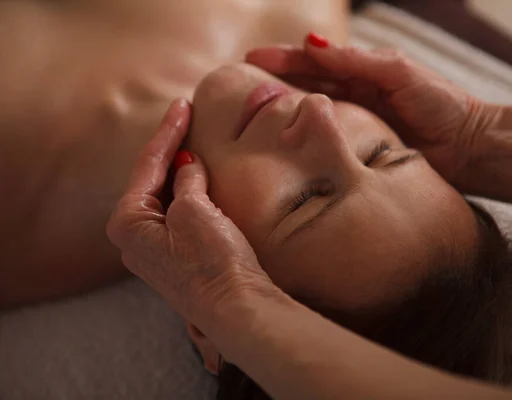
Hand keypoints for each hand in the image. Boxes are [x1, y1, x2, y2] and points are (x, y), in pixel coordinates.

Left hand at [107, 99, 276, 331]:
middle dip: (170, 148)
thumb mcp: (195, 211)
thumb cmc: (212, 262)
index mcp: (128, 222)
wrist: (236, 307)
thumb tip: (187, 165)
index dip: (168, 132)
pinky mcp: (178, 256)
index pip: (148, 165)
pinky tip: (200, 177)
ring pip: (167, 196)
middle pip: (152, 179)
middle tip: (185, 115)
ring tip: (192, 140)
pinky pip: (180, 212)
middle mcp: (135, 236)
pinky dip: (190, 191)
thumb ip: (187, 180)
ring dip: (181, 169)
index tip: (182, 105)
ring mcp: (156, 248)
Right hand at [246, 33, 502, 186]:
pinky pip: (326, 143)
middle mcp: (355, 98)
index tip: (250, 59)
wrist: (471, 147)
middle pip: (306, 87)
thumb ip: (358, 62)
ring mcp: (356, 126)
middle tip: (239, 87)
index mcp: (363, 74)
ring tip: (251, 115)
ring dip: (284, 113)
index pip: (314, 63)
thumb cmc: (443, 105)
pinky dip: (305, 140)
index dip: (282, 60)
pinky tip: (283, 144)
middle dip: (274, 84)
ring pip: (312, 116)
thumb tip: (313, 44)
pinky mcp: (359, 152)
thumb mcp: (400, 73)